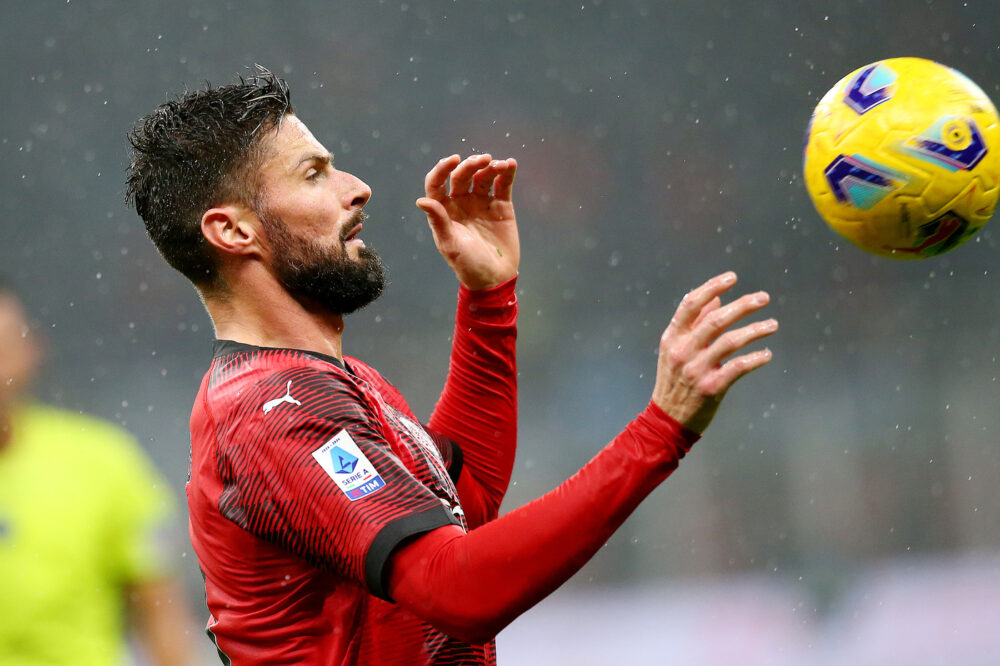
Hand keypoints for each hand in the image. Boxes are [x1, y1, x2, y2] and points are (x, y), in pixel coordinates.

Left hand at [416, 154, 518, 289]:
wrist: (495, 278)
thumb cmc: (468, 265)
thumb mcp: (451, 245)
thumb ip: (439, 221)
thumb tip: (421, 201)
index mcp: (444, 210)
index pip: (437, 183)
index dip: (443, 168)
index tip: (453, 160)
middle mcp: (461, 202)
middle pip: (462, 175)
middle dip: (471, 164)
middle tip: (483, 160)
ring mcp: (481, 202)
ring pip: (483, 176)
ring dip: (490, 167)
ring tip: (500, 165)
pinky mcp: (501, 205)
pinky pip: (503, 184)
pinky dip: (507, 173)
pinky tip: (510, 164)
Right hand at [652, 272, 776, 433]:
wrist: (667, 420)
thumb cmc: (673, 381)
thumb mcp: (674, 349)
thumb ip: (693, 323)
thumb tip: (715, 298)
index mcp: (672, 338)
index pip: (690, 304)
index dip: (712, 287)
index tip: (733, 277)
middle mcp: (683, 351)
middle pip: (716, 319)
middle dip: (742, 305)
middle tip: (763, 298)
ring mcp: (697, 370)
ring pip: (730, 342)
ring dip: (755, 330)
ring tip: (773, 325)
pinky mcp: (712, 388)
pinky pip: (738, 368)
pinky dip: (755, 359)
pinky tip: (767, 354)